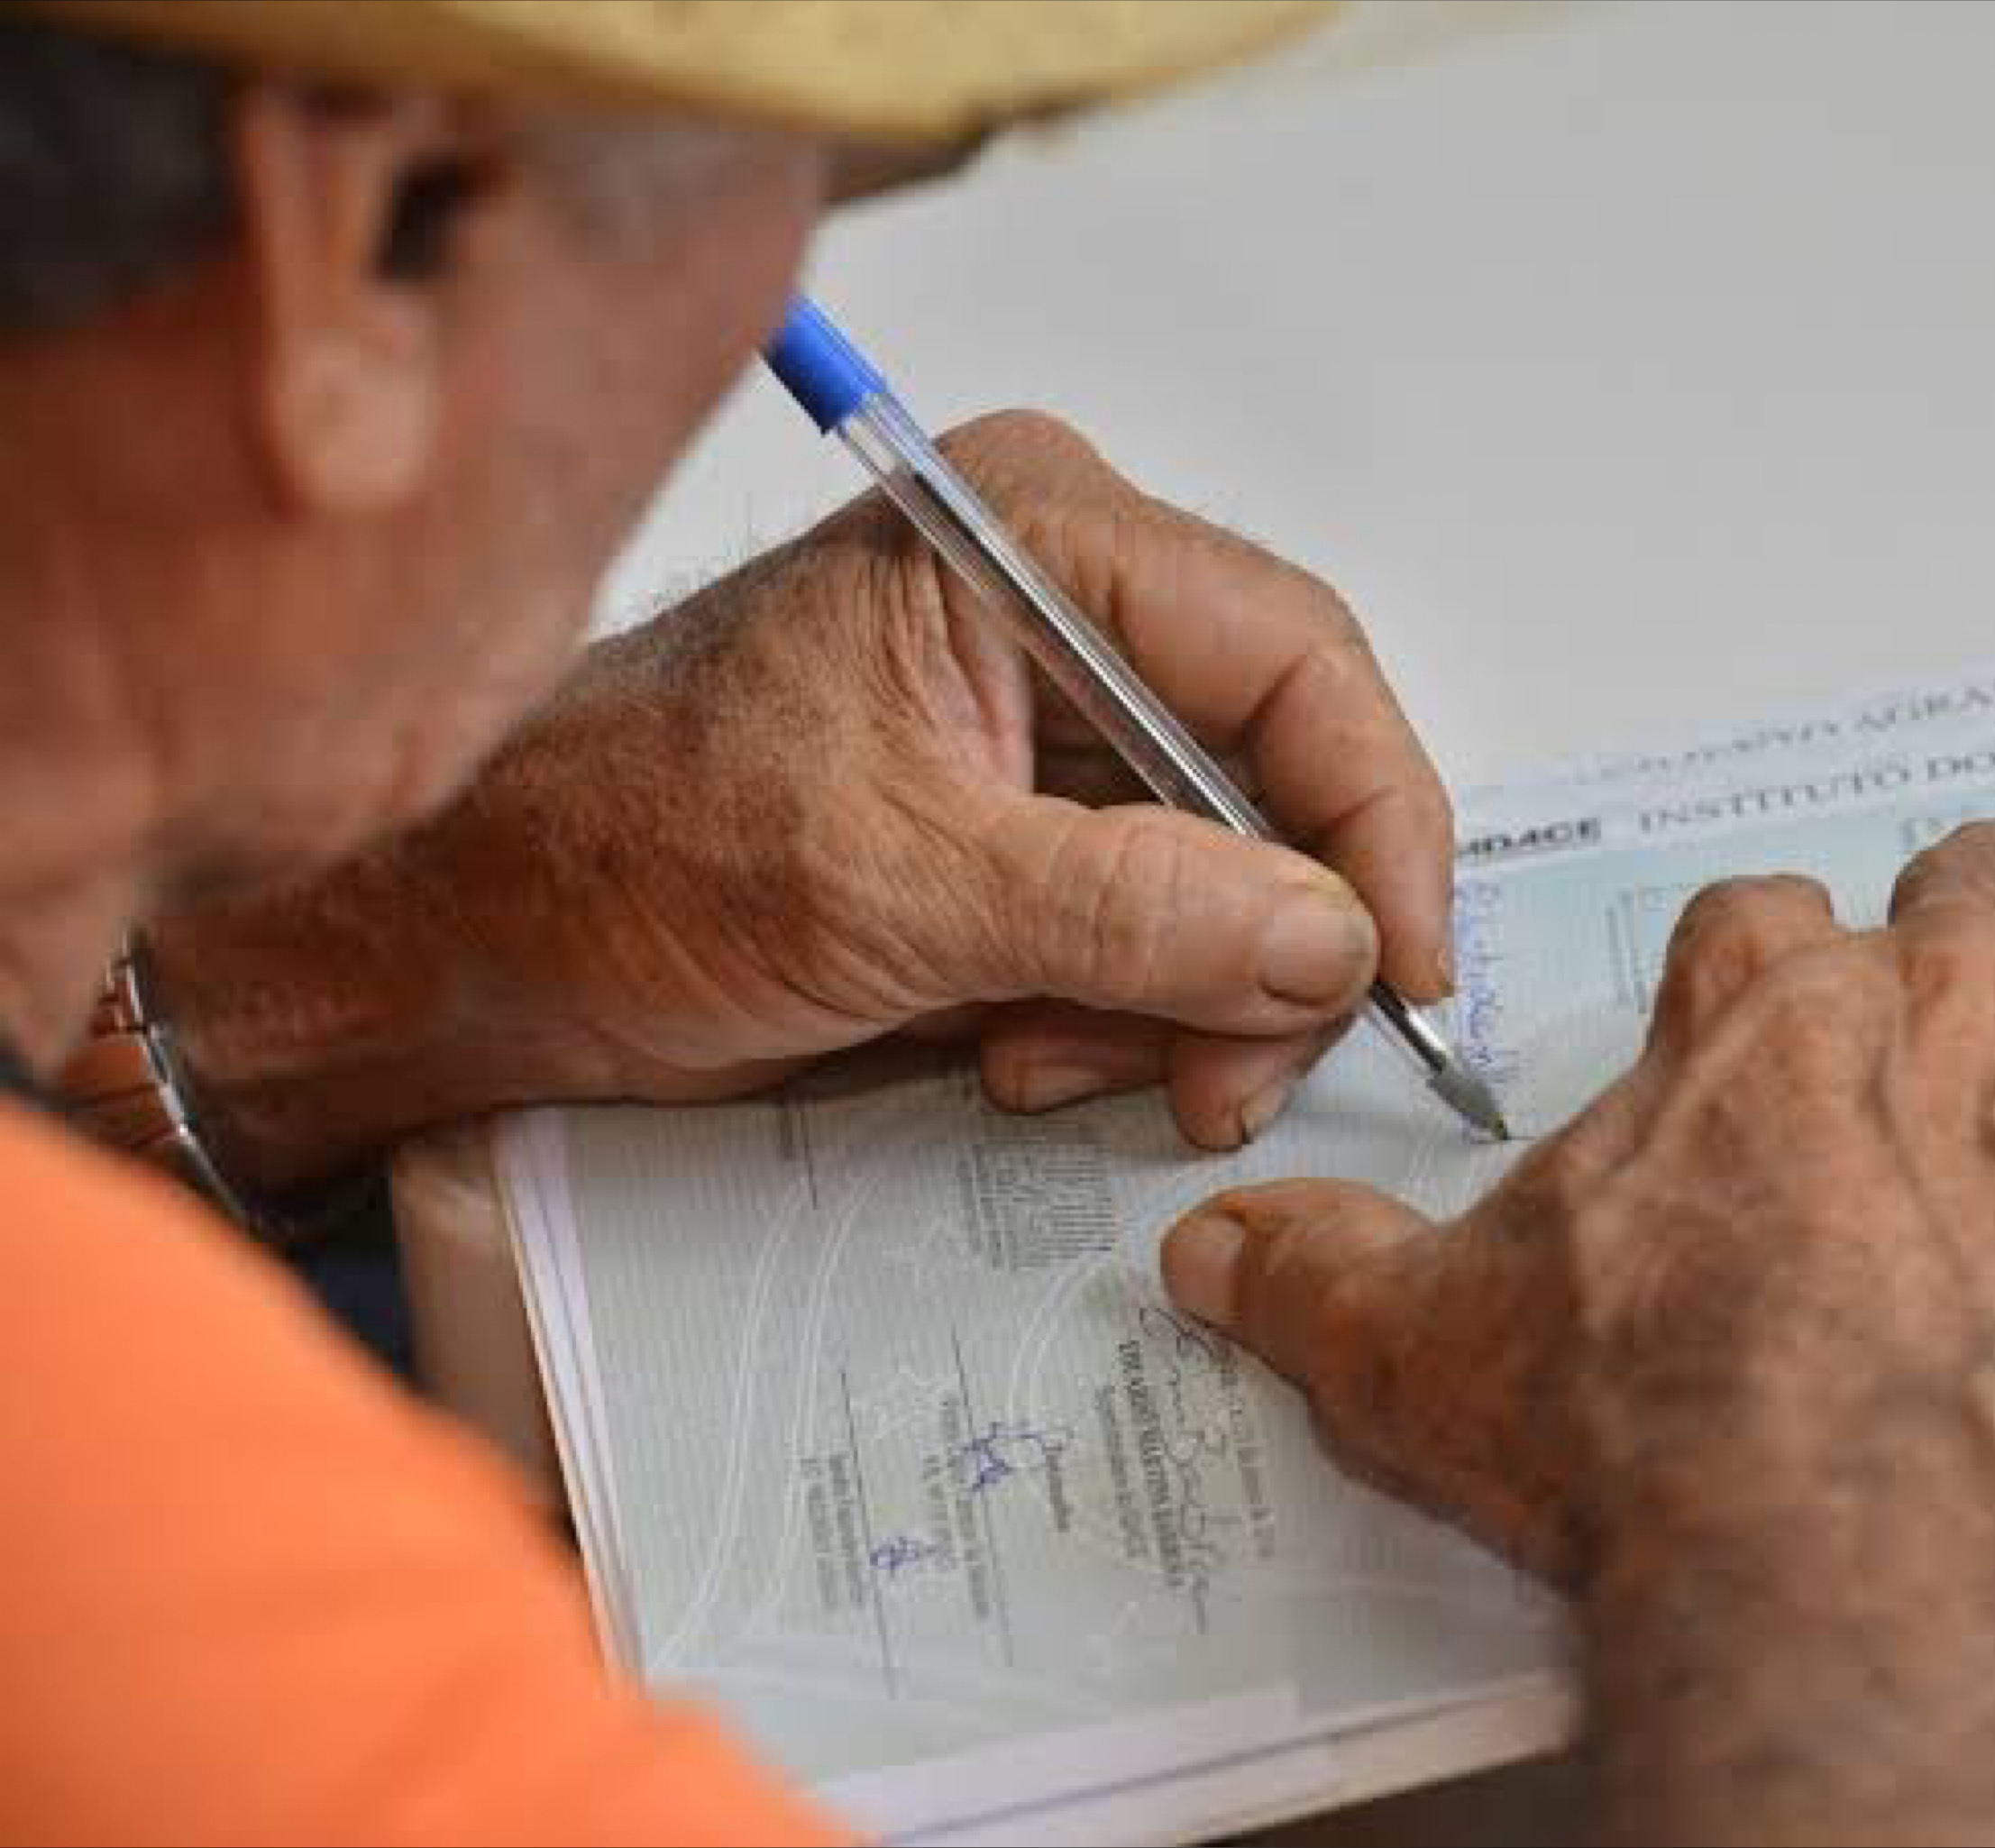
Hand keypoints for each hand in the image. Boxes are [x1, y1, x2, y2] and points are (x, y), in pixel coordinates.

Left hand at [153, 411, 1453, 1180]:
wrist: (485, 936)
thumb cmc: (626, 849)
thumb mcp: (893, 886)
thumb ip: (1130, 909)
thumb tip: (1331, 941)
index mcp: (1039, 537)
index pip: (1294, 656)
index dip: (1376, 816)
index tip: (1404, 967)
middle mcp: (1067, 609)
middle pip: (1283, 773)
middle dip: (1263, 945)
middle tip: (1219, 1078)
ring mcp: (1052, 726)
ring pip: (1232, 873)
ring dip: (1175, 1000)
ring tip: (1045, 1061)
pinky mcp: (1028, 828)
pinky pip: (1156, 928)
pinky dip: (1116, 1015)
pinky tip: (1008, 1049)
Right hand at [1159, 817, 1994, 1843]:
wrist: (1833, 1533)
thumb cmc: (1656, 1431)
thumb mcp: (1427, 1350)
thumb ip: (1315, 1276)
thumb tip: (1205, 1251)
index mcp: (1759, 1018)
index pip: (1763, 916)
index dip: (1772, 975)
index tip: (1773, 1043)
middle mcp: (1940, 996)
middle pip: (1986, 871)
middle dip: (1985, 927)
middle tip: (1979, 1017)